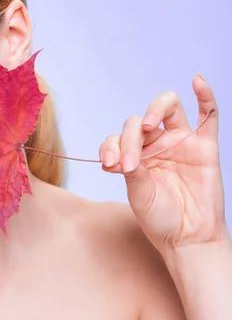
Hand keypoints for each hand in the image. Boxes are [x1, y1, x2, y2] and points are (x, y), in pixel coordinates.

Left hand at [99, 74, 226, 252]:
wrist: (187, 237)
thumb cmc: (159, 218)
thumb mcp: (137, 193)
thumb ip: (131, 170)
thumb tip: (117, 154)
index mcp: (134, 155)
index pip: (118, 137)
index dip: (111, 146)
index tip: (111, 167)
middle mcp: (155, 145)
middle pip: (139, 121)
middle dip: (129, 137)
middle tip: (129, 160)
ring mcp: (180, 143)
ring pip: (168, 108)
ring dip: (155, 110)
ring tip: (149, 126)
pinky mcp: (204, 146)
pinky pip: (208, 115)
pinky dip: (204, 95)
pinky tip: (197, 81)